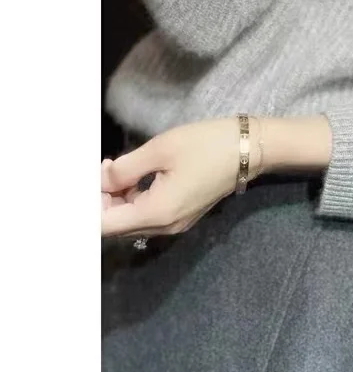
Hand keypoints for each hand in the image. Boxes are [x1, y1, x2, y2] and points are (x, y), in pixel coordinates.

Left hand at [100, 115, 332, 237]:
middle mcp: (164, 227)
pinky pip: (149, 214)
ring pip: (132, 220)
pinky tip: (134, 175)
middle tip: (98, 169)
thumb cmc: (207, 145)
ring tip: (114, 167)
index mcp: (156, 212)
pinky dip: (135, 199)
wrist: (251, 148)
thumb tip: (99, 182)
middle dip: (101, 201)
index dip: (87, 207)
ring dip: (117, 199)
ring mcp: (176, 223)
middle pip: (116, 226)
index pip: (104, 225)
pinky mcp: (184, 214)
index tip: (82, 183)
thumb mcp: (161, 149)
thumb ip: (124, 169)